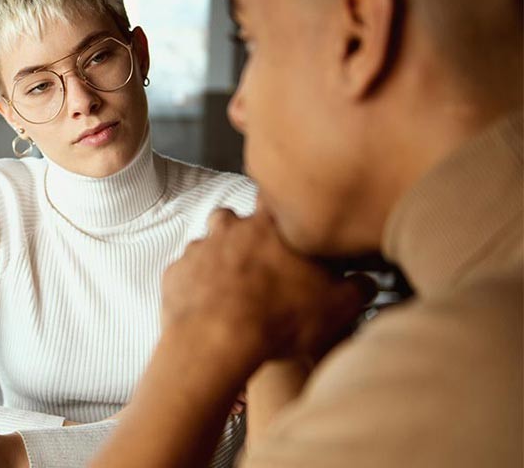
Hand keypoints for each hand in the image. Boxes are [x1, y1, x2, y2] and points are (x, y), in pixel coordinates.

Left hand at [161, 207, 375, 371]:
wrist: (217, 341)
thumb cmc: (277, 319)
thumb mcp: (337, 306)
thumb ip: (357, 287)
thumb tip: (365, 283)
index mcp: (270, 225)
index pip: (277, 199)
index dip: (282, 212)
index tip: (287, 227)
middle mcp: (230, 228)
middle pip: (237, 219)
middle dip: (247, 238)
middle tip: (262, 267)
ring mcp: (198, 249)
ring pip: (210, 245)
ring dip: (221, 262)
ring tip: (236, 291)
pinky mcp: (176, 273)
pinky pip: (188, 273)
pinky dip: (198, 286)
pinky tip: (212, 307)